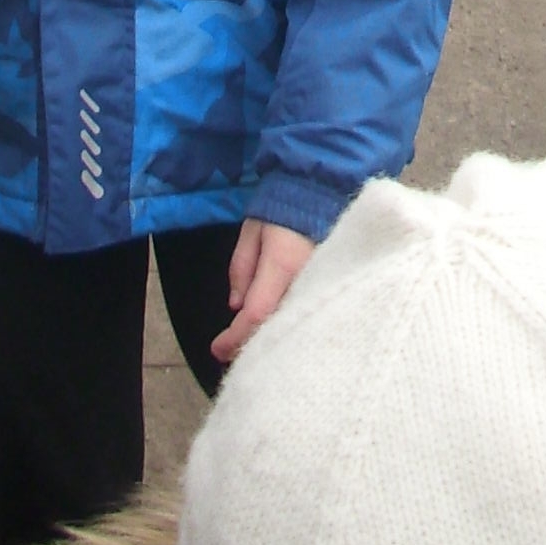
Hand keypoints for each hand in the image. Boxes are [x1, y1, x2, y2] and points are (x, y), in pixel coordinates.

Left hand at [212, 218, 316, 362]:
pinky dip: (285, 326)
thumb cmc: (283, 208)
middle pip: (274, 327)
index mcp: (282, 266)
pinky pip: (304, 314)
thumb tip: (235, 306)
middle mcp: (305, 282)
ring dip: (267, 338)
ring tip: (246, 347)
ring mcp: (321, 286)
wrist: (322, 190)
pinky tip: (272, 331)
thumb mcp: (252, 230)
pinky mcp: (329, 286)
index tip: (216, 349)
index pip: (255, 313)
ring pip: (290, 324)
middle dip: (249, 344)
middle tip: (227, 354)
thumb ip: (241, 267)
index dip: (234, 336)